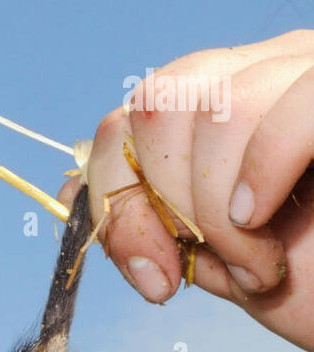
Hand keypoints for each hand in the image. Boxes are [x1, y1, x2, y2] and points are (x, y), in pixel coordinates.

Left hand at [59, 31, 313, 351]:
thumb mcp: (214, 262)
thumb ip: (149, 225)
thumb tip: (63, 192)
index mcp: (225, 106)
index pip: (129, 119)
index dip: (119, 204)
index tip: (156, 281)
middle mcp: (270, 70)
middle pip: (159, 106)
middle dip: (175, 212)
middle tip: (225, 269)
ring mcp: (313, 71)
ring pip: (217, 110)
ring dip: (225, 217)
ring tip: (264, 263)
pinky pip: (292, 105)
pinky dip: (265, 172)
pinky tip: (267, 216)